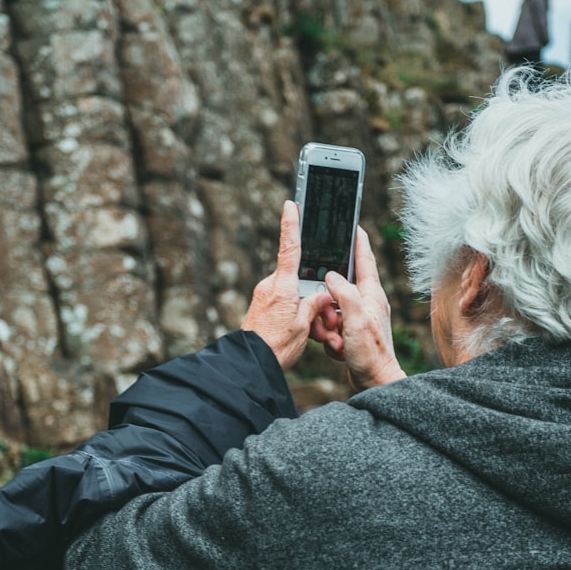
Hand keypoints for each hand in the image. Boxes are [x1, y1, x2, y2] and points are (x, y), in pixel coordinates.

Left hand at [242, 201, 334, 370]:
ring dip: (305, 310)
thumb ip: (314, 306)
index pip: (289, 248)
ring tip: (310, 333)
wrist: (249, 365)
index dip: (291, 224)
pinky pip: (283, 304)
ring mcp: (264, 296)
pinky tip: (299, 334)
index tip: (291, 204)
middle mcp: (270, 286)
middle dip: (313, 294)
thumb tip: (321, 295)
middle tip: (321, 320)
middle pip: (298, 278)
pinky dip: (294, 315)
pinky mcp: (261, 307)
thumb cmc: (276, 347)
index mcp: (282, 286)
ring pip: (292, 294)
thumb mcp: (303, 326)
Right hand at [314, 227, 405, 390]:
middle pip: (339, 288)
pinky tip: (336, 348)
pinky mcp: (353, 333)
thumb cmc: (371, 353)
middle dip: (327, 300)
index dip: (358, 241)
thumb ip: (344, 294)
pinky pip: (332, 327)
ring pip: (332, 309)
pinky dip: (330, 337)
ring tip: (334, 338)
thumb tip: (332, 275)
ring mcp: (359, 319)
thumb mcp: (356, 319)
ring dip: (327, 323)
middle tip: (329, 319)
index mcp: (371, 294)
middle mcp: (367, 303)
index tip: (353, 225)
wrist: (375, 383)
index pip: (364, 259)